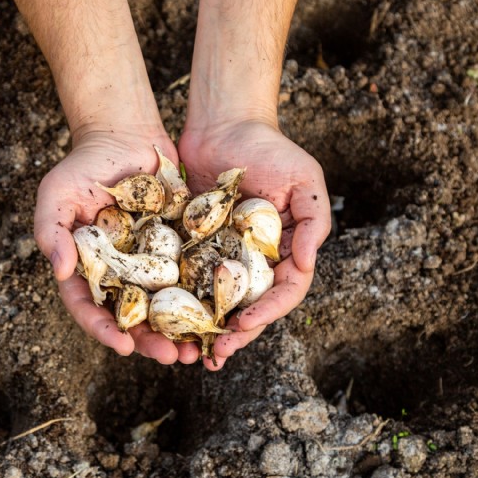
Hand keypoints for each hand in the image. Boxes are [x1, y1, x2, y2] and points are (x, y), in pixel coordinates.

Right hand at [34, 128, 201, 364]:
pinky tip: (220, 311)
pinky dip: (205, 295)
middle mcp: (120, 272)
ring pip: (167, 305)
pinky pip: (193, 274)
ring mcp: (151, 261)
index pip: (91, 307)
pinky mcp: (179, 246)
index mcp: (88, 267)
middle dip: (151, 341)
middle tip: (172, 357)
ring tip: (200, 349)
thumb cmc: (84, 164)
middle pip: (133, 316)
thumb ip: (51, 232)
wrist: (126, 133)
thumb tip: (62, 271)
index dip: (105, 329)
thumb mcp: (56, 193)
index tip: (123, 345)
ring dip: (182, 330)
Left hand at [179, 120, 330, 370]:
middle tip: (214, 354)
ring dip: (206, 327)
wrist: (223, 123)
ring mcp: (223, 253)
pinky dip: (178, 299)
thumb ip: (314, 222)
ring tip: (189, 351)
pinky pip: (185, 276)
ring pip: (216, 299)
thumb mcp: (305, 179)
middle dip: (234, 332)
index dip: (266, 312)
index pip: (283, 291)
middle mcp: (255, 258)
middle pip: (248, 305)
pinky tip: (163, 319)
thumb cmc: (270, 148)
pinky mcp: (192, 244)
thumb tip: (306, 266)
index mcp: (285, 249)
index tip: (243, 324)